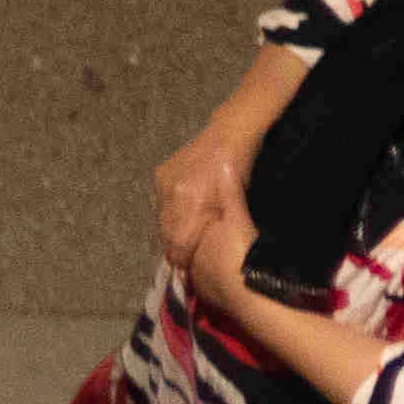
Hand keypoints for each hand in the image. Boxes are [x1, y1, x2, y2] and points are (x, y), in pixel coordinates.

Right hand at [149, 122, 259, 291]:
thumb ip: (212, 230)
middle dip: (174, 248)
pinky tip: (180, 215)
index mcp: (192, 202)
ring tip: (183, 238)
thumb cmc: (242, 169)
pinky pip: (160, 204)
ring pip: (161, 220)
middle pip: (165, 234)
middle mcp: (172, 193)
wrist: (231, 133)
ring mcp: (163, 183)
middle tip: (184, 260)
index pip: (177, 243)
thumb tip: (200, 254)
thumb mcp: (233, 205)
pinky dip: (169, 213)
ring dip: (171, 231)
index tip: (186, 270)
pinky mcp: (160, 175)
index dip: (181, 259)